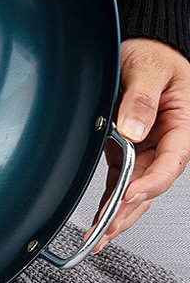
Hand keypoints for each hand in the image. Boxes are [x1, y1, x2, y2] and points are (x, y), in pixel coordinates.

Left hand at [86, 37, 189, 253]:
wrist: (144, 47)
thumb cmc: (154, 55)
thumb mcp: (149, 70)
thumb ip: (142, 98)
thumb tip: (132, 127)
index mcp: (181, 126)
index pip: (170, 161)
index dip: (151, 181)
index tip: (131, 193)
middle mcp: (165, 142)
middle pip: (151, 182)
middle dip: (130, 209)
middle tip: (108, 229)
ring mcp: (145, 147)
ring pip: (136, 187)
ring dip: (120, 212)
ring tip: (100, 235)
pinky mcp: (127, 147)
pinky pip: (122, 177)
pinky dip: (112, 198)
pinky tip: (102, 218)